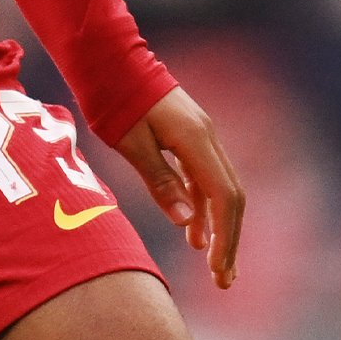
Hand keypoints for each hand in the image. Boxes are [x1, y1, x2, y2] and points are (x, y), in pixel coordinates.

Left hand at [117, 86, 244, 289]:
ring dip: (221, 228)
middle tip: (223, 281)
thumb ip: (160, 182)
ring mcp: (202, 136)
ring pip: (221, 189)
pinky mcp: (191, 137)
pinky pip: (206, 178)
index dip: (225, 238)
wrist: (109, 58)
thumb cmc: (112, 100)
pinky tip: (195, 235)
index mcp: (195, 140)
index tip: (218, 270)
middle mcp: (207, 138)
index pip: (223, 198)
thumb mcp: (130, 145)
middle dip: (230, 241)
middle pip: (232, 197)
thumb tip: (187, 224)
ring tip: (215, 268)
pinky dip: (205, 208)